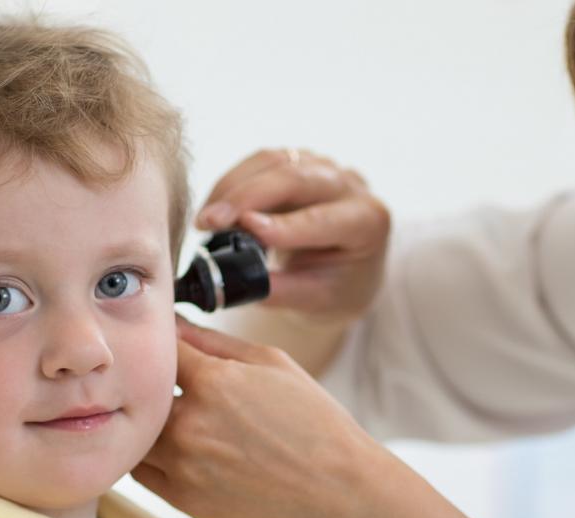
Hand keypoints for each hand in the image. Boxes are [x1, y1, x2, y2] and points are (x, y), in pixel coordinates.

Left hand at [135, 318, 405, 517]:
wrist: (338, 491)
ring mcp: (183, 464)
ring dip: (148, 426)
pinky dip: (152, 459)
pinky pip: (144, 473)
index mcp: (213, 382)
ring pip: (138, 435)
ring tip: (176, 423)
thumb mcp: (275, 364)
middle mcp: (190, 423)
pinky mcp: (182, 498)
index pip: (162, 348)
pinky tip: (179, 452)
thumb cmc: (315, 424)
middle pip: (141, 395)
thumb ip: (217, 343)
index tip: (165, 346)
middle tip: (171, 389)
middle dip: (151, 387)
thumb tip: (176, 326)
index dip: (162, 343)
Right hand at [196, 148, 390, 326]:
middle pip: (297, 177)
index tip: (247, 229)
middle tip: (209, 222)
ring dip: (234, 188)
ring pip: (274, 161)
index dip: (286, 223)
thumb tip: (234, 282)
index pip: (325, 219)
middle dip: (248, 197)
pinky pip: (261, 162)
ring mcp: (324, 168)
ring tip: (205, 220)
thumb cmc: (337, 288)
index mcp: (369, 222)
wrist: (345, 269)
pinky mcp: (299, 160)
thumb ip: (280, 291)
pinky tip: (214, 207)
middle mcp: (350, 186)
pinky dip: (233, 183)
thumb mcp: (316, 300)